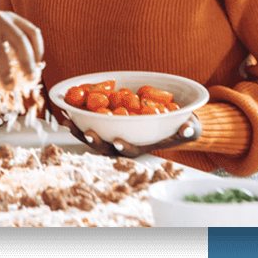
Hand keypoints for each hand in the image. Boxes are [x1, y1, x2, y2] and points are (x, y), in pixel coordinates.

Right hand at [0, 6, 43, 88]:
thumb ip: (12, 42)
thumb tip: (29, 67)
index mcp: (11, 18)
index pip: (33, 32)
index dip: (38, 50)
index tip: (38, 65)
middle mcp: (0, 20)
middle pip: (20, 41)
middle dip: (28, 63)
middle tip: (30, 79)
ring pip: (1, 52)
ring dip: (7, 72)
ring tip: (10, 86)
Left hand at [56, 108, 201, 158]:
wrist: (171, 115)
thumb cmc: (180, 124)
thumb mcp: (189, 126)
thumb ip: (189, 128)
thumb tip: (187, 127)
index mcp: (143, 145)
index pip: (132, 150)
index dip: (124, 147)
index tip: (119, 141)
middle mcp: (126, 141)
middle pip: (107, 146)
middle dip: (96, 141)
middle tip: (87, 131)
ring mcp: (114, 132)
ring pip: (95, 135)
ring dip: (81, 130)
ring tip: (69, 121)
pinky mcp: (106, 120)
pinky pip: (90, 120)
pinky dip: (78, 115)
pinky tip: (67, 107)